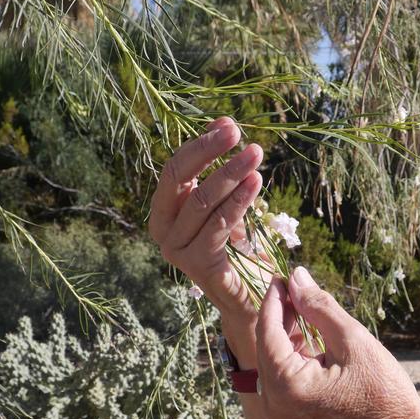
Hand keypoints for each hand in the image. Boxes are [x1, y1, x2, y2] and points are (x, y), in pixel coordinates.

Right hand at [148, 116, 270, 317]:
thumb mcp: (229, 199)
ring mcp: (177, 250)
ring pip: (202, 201)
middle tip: (237, 133)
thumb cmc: (240, 246)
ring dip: (230, 174)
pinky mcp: (197, 266)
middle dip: (210, 152)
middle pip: (181, 179)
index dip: (200, 145)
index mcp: (164, 210)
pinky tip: (256, 184)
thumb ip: (222, 163)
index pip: (175, 169)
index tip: (228, 126)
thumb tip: (225, 121)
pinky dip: (238, 201)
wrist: (252, 297)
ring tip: (256, 154)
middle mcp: (163, 230)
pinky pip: (218, 225)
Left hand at [254, 266, 419, 418]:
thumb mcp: (351, 339)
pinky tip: (306, 330)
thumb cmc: (382, 388)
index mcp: (286, 387)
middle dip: (280, 313)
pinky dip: (293, 351)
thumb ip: (318, 306)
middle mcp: (274, 403)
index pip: (268, 331)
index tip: (283, 274)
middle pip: (267, 345)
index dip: (274, 300)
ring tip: (303, 303)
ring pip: (274, 358)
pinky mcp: (290, 413)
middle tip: (294, 284)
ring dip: (286, 330)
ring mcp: (280, 412)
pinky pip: (283, 373)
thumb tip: (296, 276)